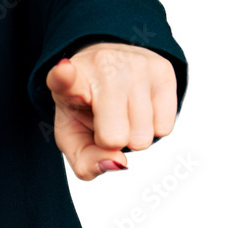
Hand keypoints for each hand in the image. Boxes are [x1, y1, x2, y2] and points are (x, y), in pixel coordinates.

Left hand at [45, 43, 176, 180]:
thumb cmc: (85, 111)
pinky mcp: (162, 69)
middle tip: (104, 120)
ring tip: (122, 111)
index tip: (63, 71)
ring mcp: (134, 64)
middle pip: (114, 137)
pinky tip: (140, 107)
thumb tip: (118, 162)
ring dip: (134, 135)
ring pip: (143, 136)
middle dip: (112, 141)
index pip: (62, 80)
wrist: (110, 72)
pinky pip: (165, 127)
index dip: (62, 77)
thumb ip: (86, 162)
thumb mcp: (74, 140)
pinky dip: (153, 128)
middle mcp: (101, 65)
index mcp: (68, 83)